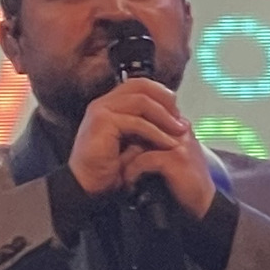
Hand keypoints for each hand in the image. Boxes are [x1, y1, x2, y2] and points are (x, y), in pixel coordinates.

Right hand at [69, 79, 202, 210]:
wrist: (89, 185)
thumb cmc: (108, 166)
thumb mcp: (133, 139)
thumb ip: (147, 124)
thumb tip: (174, 118)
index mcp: (110, 104)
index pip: (140, 85)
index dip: (162, 93)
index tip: (177, 112)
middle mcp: (103, 103)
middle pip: (142, 86)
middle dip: (166, 101)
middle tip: (180, 119)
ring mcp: (101, 111)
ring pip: (142, 102)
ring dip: (165, 117)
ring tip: (179, 131)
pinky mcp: (102, 123)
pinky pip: (136, 122)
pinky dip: (156, 132)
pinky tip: (167, 143)